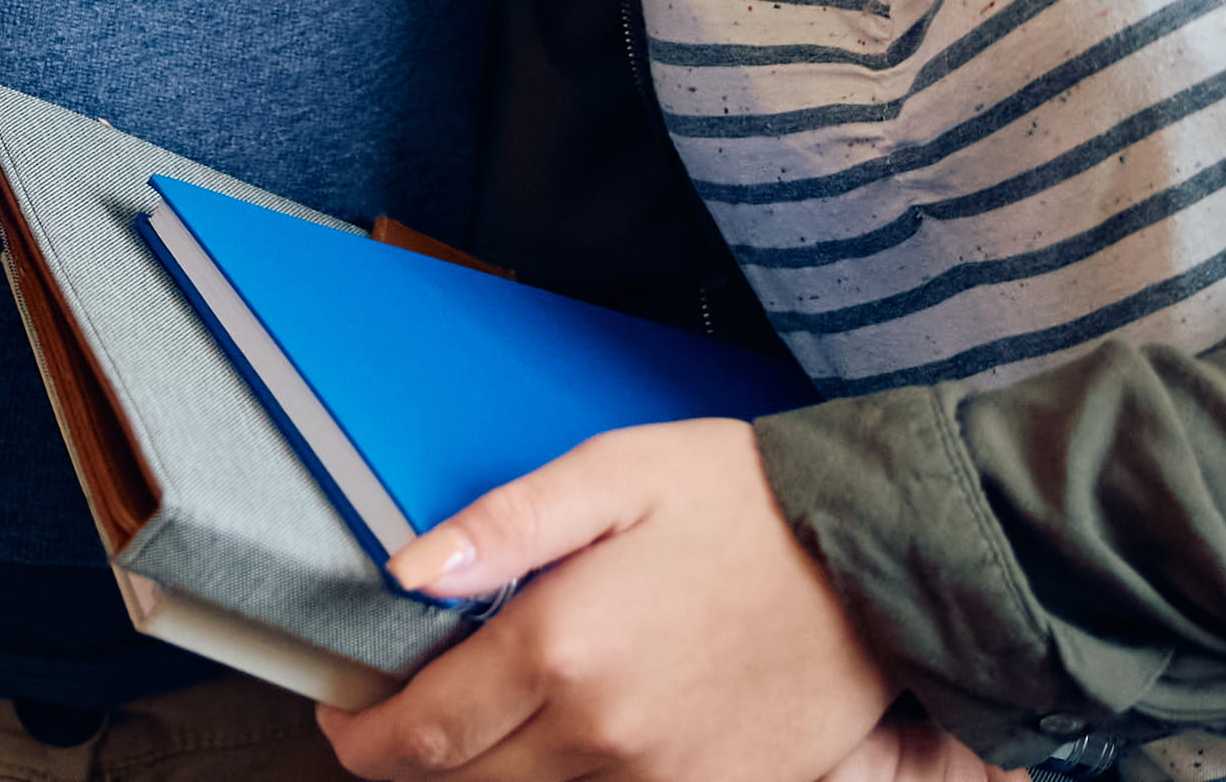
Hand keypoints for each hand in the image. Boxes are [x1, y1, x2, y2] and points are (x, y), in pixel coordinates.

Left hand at [322, 422, 937, 781]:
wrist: (881, 562)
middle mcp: (604, 736)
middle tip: (403, 706)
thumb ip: (500, 526)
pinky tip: (576, 733)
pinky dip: (570, 781)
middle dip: (412, 754)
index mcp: (564, 648)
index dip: (360, 732)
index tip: (343, 707)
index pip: (418, 733)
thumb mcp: (614, 474)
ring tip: (489, 711)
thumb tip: (405, 573)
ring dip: (489, 771)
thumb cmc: (747, 505)